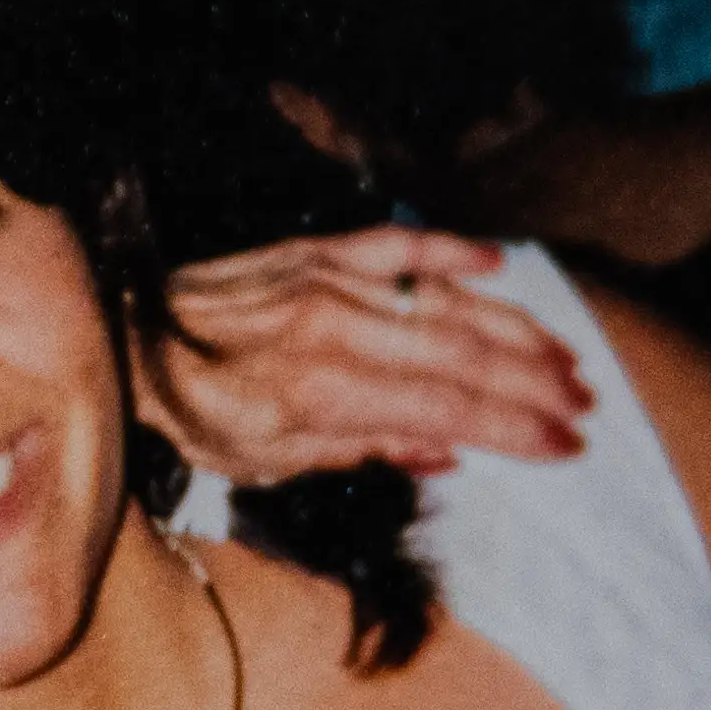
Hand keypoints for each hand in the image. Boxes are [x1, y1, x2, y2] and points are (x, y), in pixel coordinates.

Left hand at [144, 226, 593, 479]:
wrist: (124, 339)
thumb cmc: (195, 417)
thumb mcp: (267, 465)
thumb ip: (361, 452)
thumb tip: (447, 456)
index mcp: (323, 394)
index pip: (445, 412)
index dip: (514, 429)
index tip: (565, 445)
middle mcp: (335, 331)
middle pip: (461, 355)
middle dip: (533, 383)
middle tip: (585, 404)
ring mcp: (328, 282)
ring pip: (444, 302)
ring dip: (512, 330)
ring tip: (564, 356)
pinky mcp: (315, 251)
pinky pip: (394, 244)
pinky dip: (448, 250)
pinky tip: (494, 262)